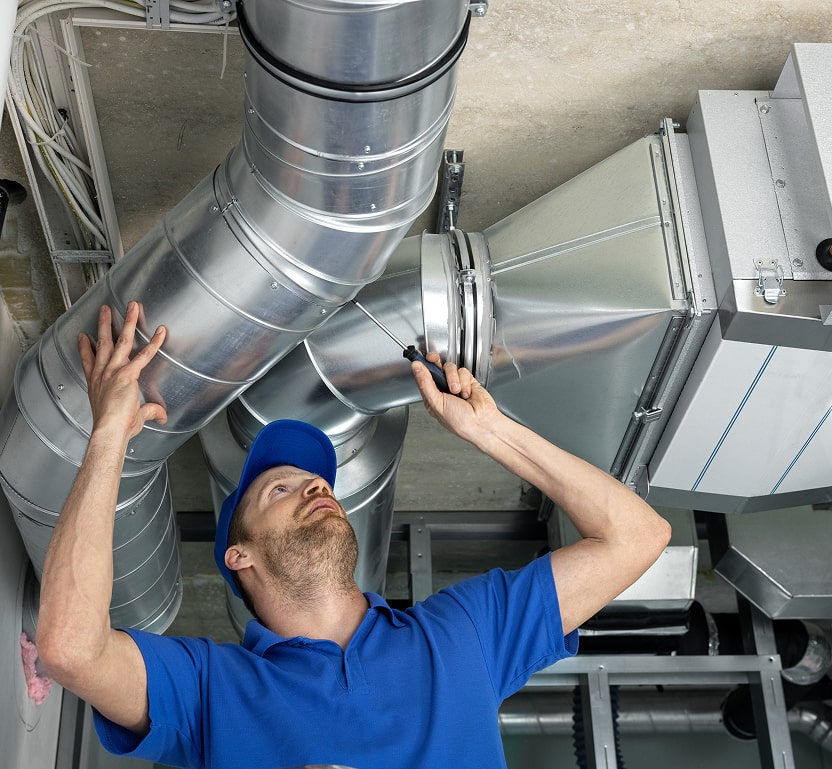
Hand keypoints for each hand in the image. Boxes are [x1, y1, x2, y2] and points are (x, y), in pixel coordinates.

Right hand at [78, 302, 167, 440]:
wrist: (110, 430)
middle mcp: (102, 374)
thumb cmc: (115, 428)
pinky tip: (161, 331)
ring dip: (127, 322)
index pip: (88, 361)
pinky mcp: (127, 373)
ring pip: (121, 340)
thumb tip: (162, 416)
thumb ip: (150, 412)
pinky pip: (144, 354)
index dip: (85, 348)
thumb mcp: (133, 418)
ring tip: (131, 307)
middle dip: (105, 324)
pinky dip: (155, 342)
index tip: (83, 337)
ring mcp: (114, 371)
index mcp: (96, 384)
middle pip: (103, 343)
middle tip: (105, 311)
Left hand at [410, 353, 499, 442]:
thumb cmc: (459, 421)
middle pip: (435, 367)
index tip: (417, 357)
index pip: (422, 377)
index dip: (420, 366)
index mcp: (431, 397)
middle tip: (432, 358)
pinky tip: (467, 393)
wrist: (481, 422)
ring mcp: (455, 384)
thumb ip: (425, 383)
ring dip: (453, 378)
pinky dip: (465, 381)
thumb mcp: (436, 403)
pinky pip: (463, 371)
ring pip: (449, 367)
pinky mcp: (468, 381)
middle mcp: (442, 390)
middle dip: (434, 362)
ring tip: (457, 391)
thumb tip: (416, 367)